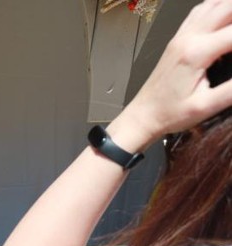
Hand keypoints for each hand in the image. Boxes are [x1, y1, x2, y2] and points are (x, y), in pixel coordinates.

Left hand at [113, 0, 231, 148]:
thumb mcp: (206, 106)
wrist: (142, 115)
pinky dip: (219, 5)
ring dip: (231, 6)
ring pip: (213, 4)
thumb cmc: (170, 114)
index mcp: (196, 53)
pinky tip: (227, 10)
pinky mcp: (177, 39)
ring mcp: (181, 36)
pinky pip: (200, 10)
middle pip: (226, 8)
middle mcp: (188, 38)